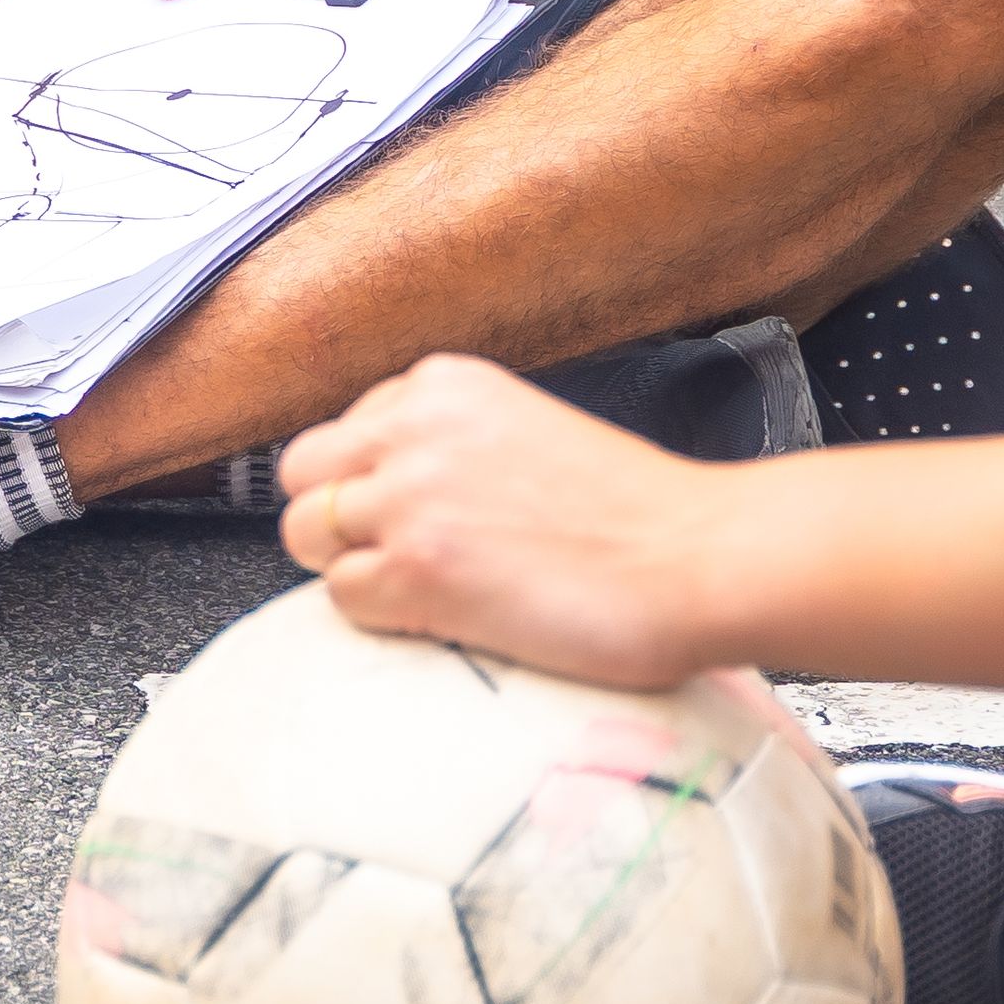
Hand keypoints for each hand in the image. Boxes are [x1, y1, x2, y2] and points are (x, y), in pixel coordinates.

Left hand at [276, 352, 733, 686]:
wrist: (700, 559)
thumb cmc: (640, 514)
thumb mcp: (528, 430)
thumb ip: (453, 444)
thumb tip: (393, 487)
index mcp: (445, 385)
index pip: (345, 430)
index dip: (370, 484)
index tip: (415, 514)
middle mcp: (414, 429)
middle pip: (303, 476)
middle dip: (336, 520)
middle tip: (395, 558)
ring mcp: (410, 499)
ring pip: (308, 535)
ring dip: (353, 570)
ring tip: (422, 590)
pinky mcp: (418, 571)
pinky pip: (342, 598)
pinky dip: (381, 617)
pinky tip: (444, 618)